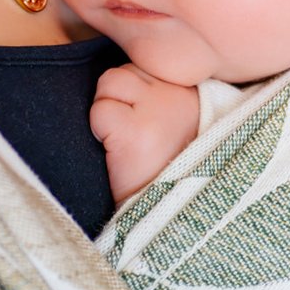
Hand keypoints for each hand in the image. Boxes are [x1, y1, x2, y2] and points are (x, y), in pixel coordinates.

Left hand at [90, 64, 199, 203]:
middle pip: (123, 71)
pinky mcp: (136, 131)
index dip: (131, 94)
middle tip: (130, 135)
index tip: (140, 125)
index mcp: (191, 93)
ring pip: (109, 82)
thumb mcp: (175, 124)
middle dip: (116, 99)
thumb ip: (158, 96)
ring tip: (124, 143)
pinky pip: (100, 111)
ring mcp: (159, 110)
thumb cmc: (168, 174)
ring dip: (106, 112)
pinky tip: (117, 154)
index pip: (143, 67)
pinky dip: (99, 131)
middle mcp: (179, 95)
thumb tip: (120, 78)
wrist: (173, 221)